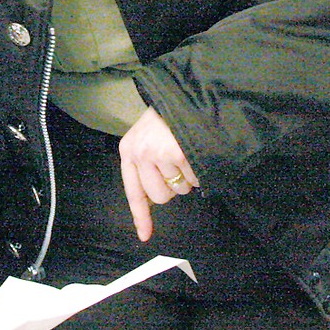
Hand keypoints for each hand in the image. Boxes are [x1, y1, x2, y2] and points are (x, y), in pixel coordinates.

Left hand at [119, 107, 198, 241]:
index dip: (141, 216)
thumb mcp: (149, 135)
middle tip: (180, 164)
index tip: (145, 236)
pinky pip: (195, 179)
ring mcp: (157, 153)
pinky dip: (201, 169)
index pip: (133, 191)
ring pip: (180, 189)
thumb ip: (147, 164)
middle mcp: (139, 152)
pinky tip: (197, 149)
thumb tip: (152, 198)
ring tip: (188, 150)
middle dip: (174, 187)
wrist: (191, 92)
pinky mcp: (178, 154)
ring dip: (189, 176)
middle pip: (160, 197)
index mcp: (129, 149)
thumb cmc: (172, 116)